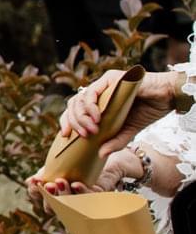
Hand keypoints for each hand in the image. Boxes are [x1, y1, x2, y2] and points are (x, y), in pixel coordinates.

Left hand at [58, 68, 175, 145]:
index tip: (65, 135)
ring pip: (80, 98)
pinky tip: (97, 118)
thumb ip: (115, 142)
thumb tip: (100, 155)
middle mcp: (98, 92)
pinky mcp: (110, 78)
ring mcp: (103, 84)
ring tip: (91, 130)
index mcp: (98, 102)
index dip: (67, 121)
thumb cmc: (147, 111)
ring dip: (82, 116)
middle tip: (83, 136)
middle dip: (74, 122)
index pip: (74, 111)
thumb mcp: (128, 131)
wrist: (168, 97)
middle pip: (74, 105)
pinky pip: (93, 91)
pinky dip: (91, 106)